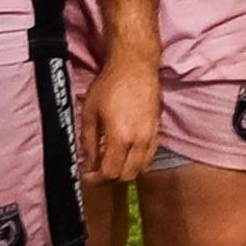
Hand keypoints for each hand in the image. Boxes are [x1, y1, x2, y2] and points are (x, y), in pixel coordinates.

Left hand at [75, 60, 160, 185]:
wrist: (135, 66)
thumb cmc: (110, 84)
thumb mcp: (90, 112)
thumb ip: (88, 141)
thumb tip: (88, 161)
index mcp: (121, 137)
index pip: (110, 173)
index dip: (97, 180)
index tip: (87, 176)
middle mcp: (139, 141)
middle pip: (127, 176)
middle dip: (110, 179)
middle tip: (97, 172)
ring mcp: (151, 136)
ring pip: (141, 169)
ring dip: (125, 171)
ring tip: (111, 163)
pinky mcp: (158, 130)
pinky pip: (150, 156)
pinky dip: (137, 162)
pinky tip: (126, 153)